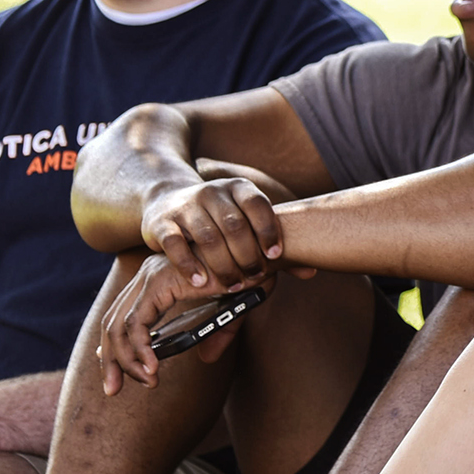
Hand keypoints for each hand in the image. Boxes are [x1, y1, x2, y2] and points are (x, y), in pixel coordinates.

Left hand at [95, 252, 310, 393]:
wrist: (264, 252)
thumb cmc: (252, 273)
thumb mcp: (231, 310)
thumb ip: (215, 333)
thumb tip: (206, 358)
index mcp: (159, 279)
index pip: (123, 315)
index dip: (114, 346)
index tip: (115, 372)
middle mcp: (148, 274)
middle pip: (112, 322)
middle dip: (110, 360)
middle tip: (113, 389)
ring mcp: (151, 276)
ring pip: (118, 326)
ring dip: (125, 360)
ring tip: (145, 382)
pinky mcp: (159, 282)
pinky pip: (137, 322)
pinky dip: (139, 349)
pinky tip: (152, 368)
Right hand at [137, 159, 297, 292]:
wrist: (167, 200)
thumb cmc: (219, 218)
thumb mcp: (245, 221)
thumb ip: (274, 243)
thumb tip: (311, 270)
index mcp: (238, 188)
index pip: (258, 205)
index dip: (269, 230)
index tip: (275, 256)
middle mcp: (212, 192)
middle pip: (234, 226)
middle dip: (247, 256)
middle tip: (254, 278)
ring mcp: (186, 206)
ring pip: (207, 238)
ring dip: (222, 265)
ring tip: (232, 286)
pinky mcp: (162, 223)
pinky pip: (175, 245)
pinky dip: (189, 265)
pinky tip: (200, 282)